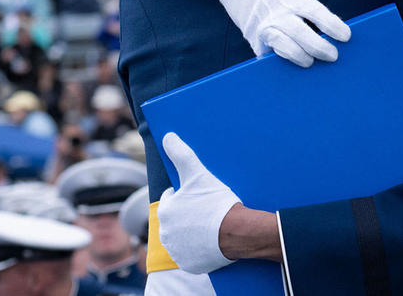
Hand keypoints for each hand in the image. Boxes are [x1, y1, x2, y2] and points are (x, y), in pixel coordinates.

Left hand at [158, 133, 241, 273]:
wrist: (237, 232)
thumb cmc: (217, 202)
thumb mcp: (198, 174)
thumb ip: (181, 154)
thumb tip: (167, 137)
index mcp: (165, 211)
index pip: (172, 199)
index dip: (187, 195)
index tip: (201, 195)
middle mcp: (166, 233)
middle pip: (177, 219)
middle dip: (188, 214)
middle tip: (207, 209)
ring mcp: (177, 251)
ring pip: (183, 237)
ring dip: (192, 231)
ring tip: (211, 224)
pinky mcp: (190, 265)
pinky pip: (191, 254)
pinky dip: (199, 249)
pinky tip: (211, 240)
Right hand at [215, 0, 350, 66]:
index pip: (318, 15)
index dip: (334, 27)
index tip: (346, 36)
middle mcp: (279, 13)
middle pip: (304, 37)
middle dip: (321, 48)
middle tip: (334, 55)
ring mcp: (264, 26)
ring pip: (285, 48)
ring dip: (299, 57)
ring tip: (311, 62)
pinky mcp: (252, 35)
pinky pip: (266, 53)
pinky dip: (277, 60)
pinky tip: (289, 63)